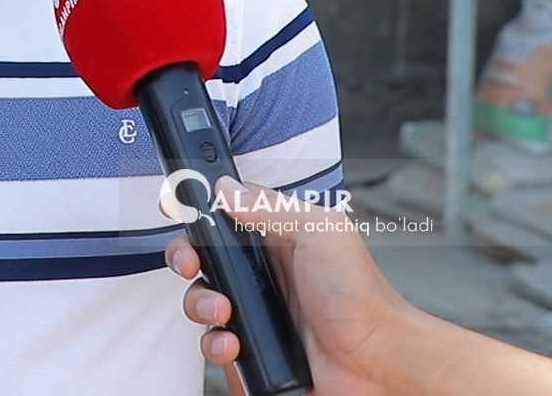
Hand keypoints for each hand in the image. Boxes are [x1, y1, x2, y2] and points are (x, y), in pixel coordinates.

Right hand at [164, 176, 405, 395]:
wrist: (377, 363)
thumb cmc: (361, 296)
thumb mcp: (321, 232)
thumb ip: (271, 206)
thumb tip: (225, 188)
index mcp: (273, 238)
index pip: (220, 215)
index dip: (195, 212)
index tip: (174, 209)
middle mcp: (259, 273)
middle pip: (199, 257)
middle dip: (185, 258)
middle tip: (191, 264)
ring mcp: (254, 312)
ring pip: (199, 300)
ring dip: (199, 303)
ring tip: (221, 310)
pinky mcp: (251, 350)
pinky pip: (213, 343)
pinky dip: (215, 344)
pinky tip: (234, 344)